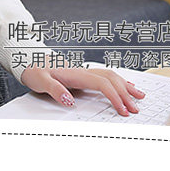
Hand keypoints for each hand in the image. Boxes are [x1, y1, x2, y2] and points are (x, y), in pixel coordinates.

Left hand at [20, 65, 145, 115]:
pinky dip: (120, 81)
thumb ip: (54, 90)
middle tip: (136, 110)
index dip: (115, 97)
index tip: (123, 111)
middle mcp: (84, 71)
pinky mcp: (84, 74)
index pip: (102, 84)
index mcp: (76, 73)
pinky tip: (126, 86)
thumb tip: (70, 100)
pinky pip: (106, 75)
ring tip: (140, 97)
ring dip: (126, 85)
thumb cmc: (34, 71)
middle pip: (111, 79)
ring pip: (111, 75)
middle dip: (126, 94)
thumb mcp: (40, 81)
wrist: (29, 59)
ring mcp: (85, 71)